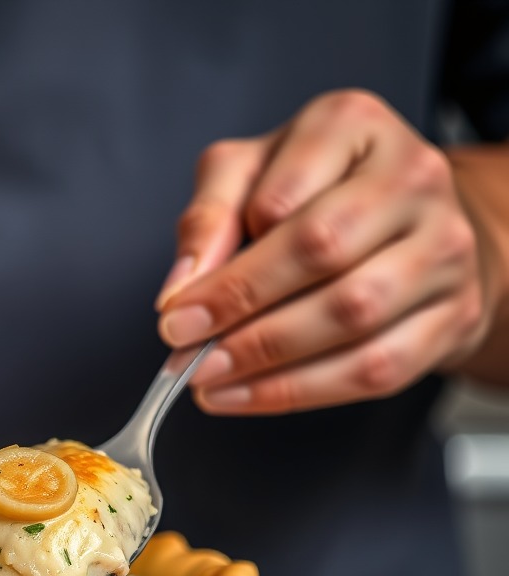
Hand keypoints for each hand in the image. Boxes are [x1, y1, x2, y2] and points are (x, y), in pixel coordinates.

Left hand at [155, 90, 491, 414]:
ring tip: (209, 378)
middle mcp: (411, 178)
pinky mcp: (453, 314)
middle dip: (241, 310)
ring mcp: (443, 247)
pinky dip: (300, 392)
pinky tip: (248, 395)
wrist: (410, 226)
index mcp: (352, 126)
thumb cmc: (318, 196)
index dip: (224, 267)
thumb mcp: (249, 176)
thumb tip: (180, 287)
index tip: (176, 311)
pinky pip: (375, 367)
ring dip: (267, 361)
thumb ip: (209, 217)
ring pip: (353, 316)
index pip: (283, 198)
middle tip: (186, 349)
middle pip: (322, 251)